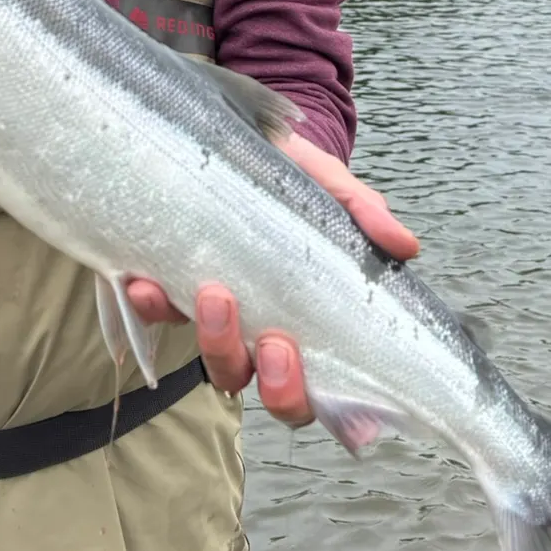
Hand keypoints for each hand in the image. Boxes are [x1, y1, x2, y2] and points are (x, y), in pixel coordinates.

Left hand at [124, 130, 418, 426]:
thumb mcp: (331, 189)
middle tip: (274, 342)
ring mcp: (219, 318)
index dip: (335, 411)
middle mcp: (267, 334)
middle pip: (276, 393)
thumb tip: (406, 245)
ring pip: (219, 365)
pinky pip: (157, 317)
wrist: (245, 139)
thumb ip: (363, 214)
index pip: (329, 391)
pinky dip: (149, 306)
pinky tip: (144, 281)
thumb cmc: (297, 180)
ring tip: (214, 295)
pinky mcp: (173, 290)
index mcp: (314, 324)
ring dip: (216, 342)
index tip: (334, 391)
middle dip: (277, 383)